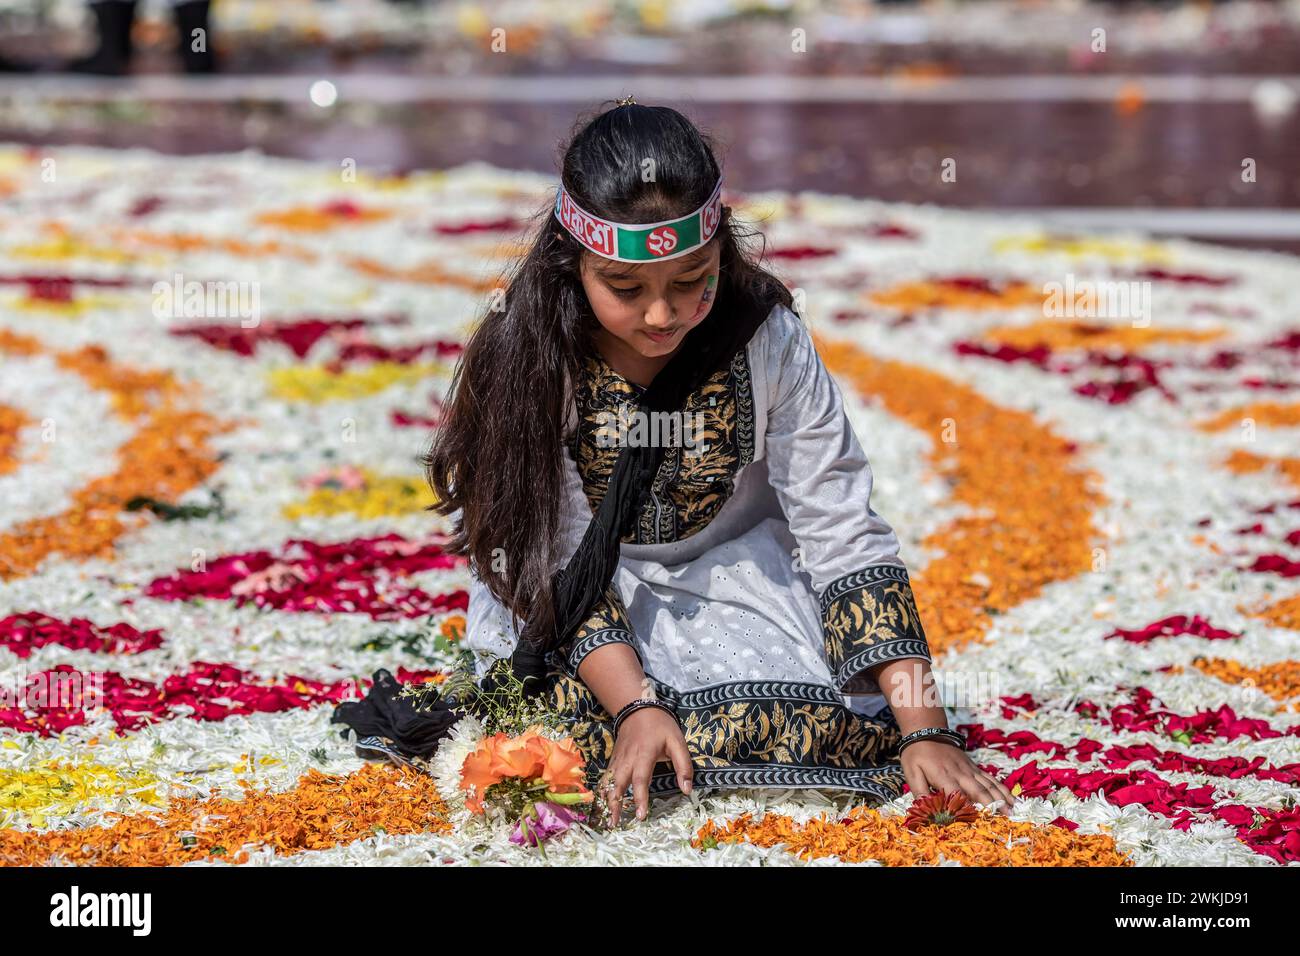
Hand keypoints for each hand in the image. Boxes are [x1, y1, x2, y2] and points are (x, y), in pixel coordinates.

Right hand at [601, 706, 693, 826]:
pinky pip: (606, 777)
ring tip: (608, 818)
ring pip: (609, 782)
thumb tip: (687, 790)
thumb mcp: (677, 741)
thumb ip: (683, 765)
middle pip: (618, 784)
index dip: (640, 798)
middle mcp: (628, 759)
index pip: (640, 780)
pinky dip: (603, 790)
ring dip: (607, 800)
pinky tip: (604, 803)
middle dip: (615, 804)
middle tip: (614, 823)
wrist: (638, 708)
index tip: (640, 815)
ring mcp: (618, 759)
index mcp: (645, 754)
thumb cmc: (660, 725)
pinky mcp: (614, 759)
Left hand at [900, 740, 1015, 814]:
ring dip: (1001, 798)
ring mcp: (970, 770)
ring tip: (1012, 811)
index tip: (976, 822)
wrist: (927, 732)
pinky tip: (1011, 797)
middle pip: (979, 791)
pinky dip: (1002, 788)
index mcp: (944, 776)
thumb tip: (925, 809)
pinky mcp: (974, 767)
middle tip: (1005, 819)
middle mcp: (961, 774)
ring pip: (989, 785)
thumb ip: (919, 792)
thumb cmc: (917, 755)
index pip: (957, 796)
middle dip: (992, 805)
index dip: (966, 809)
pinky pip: (990, 778)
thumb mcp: (911, 773)